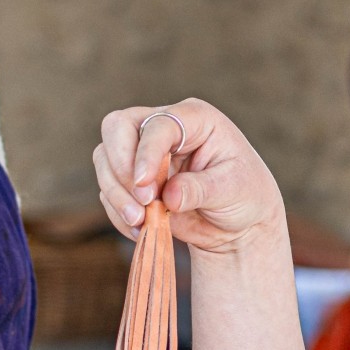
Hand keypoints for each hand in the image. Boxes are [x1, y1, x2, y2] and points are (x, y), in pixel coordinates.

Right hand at [94, 101, 287, 259]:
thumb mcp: (234, 190)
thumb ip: (201, 189)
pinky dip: (117, 212)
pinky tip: (140, 230)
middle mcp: (163, 128)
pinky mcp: (132, 181)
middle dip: (121, 166)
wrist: (238, 224)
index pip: (158, 124)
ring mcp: (143, 153)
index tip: (145, 185)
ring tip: (141, 222)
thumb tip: (169, 195)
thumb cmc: (245, 196)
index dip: (146, 152)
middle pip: (117, 127)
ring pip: (104, 158)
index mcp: (194, 119)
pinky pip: (107, 190)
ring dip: (117, 194)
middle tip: (142, 202)